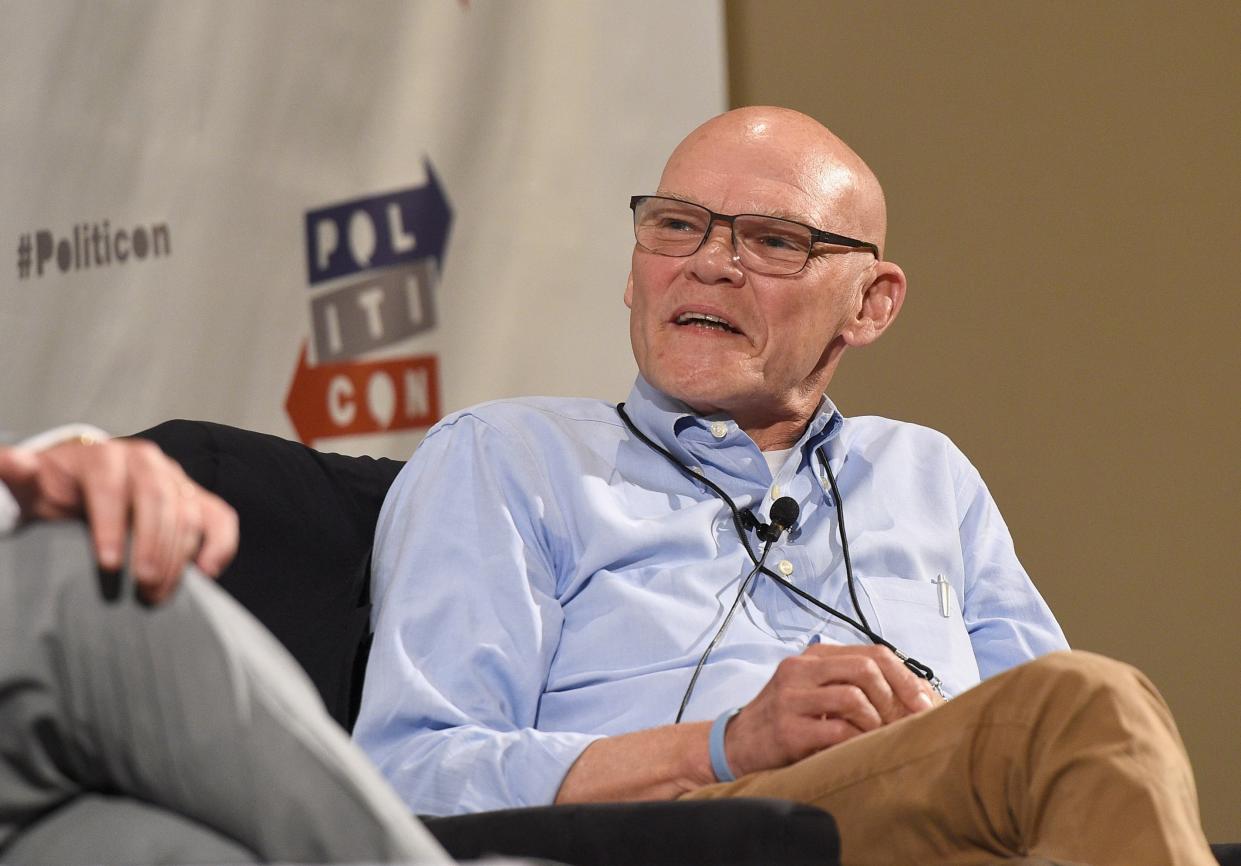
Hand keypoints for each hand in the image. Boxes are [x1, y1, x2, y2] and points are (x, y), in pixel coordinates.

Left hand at [0, 437, 238, 601]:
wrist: (85, 486)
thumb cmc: (55, 494)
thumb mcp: (31, 488)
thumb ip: (16, 475)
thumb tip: (12, 461)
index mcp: (102, 456)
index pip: (111, 487)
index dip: (111, 526)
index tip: (108, 566)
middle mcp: (145, 460)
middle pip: (158, 499)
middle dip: (153, 546)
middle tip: (143, 588)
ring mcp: (175, 478)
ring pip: (188, 512)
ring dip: (179, 556)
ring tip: (159, 593)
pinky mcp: (197, 497)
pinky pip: (220, 517)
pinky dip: (219, 545)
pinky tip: (206, 574)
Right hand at [724, 644, 938, 776]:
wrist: (737, 744)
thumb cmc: (787, 720)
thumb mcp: (816, 692)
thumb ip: (851, 684)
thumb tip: (912, 694)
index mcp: (813, 656)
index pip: (872, 653)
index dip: (904, 677)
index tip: (924, 703)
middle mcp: (800, 669)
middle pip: (866, 668)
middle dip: (896, 697)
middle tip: (907, 722)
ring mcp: (791, 697)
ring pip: (854, 696)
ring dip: (876, 722)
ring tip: (877, 737)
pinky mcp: (788, 729)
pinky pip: (837, 729)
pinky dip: (857, 740)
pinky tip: (857, 748)